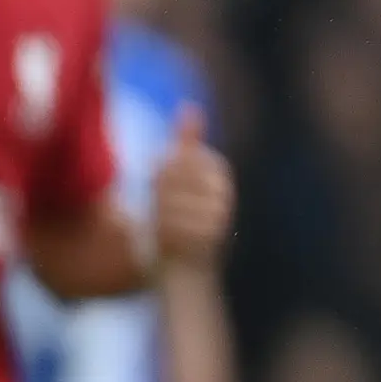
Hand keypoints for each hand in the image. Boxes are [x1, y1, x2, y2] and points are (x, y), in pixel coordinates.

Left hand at [151, 104, 232, 267]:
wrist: (186, 275)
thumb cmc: (179, 223)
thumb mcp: (179, 181)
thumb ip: (186, 145)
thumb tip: (190, 106)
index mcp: (219, 177)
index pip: (182, 159)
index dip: (163, 173)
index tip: (158, 188)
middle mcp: (223, 195)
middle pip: (172, 177)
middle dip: (158, 194)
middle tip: (158, 213)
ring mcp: (218, 217)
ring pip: (167, 203)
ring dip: (157, 217)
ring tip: (164, 230)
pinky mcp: (209, 240)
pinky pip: (170, 226)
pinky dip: (161, 235)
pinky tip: (166, 243)